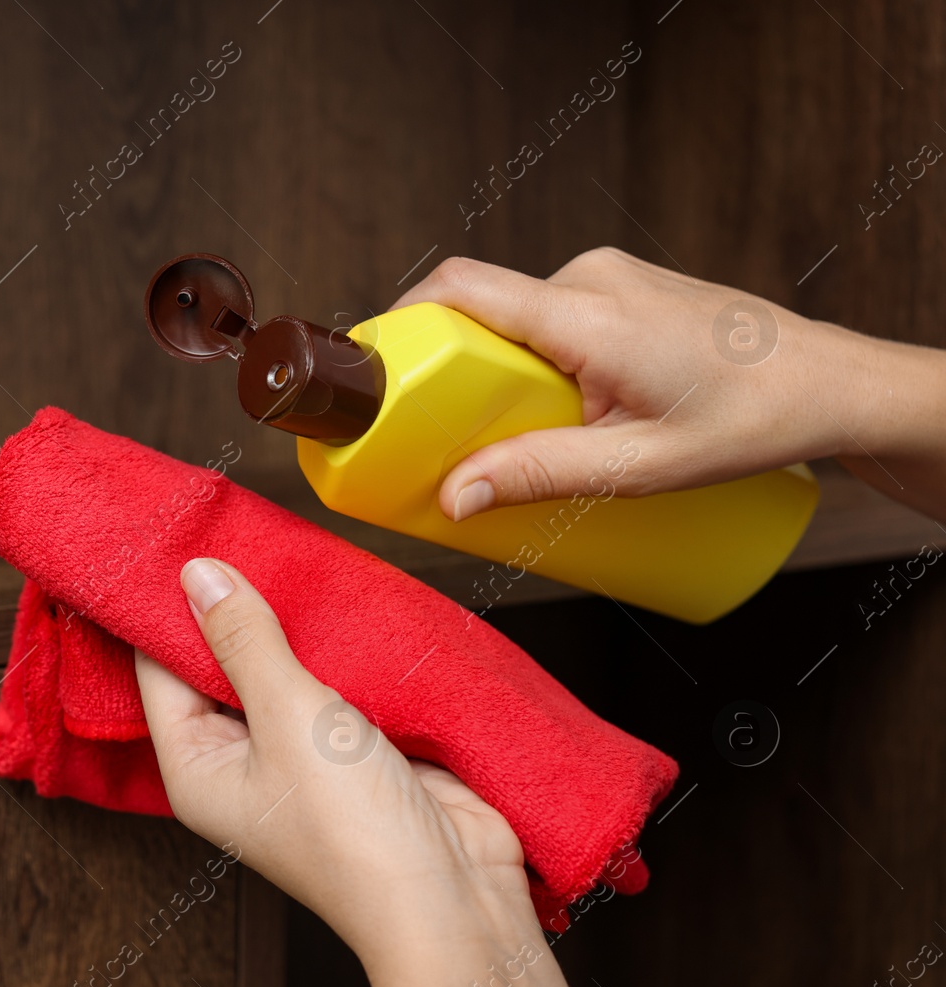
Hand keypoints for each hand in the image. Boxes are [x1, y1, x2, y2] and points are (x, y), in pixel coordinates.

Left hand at [136, 557, 595, 986]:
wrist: (455, 898)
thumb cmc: (354, 830)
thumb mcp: (288, 716)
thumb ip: (244, 641)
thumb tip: (196, 577)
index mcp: (196, 767)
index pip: (158, 669)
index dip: (163, 605)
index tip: (169, 539)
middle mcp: (239, 762)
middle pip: (219, 665)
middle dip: (231, 606)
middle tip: (233, 529)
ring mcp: (300, 755)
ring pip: (281, 668)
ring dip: (290, 622)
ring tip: (285, 548)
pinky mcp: (356, 746)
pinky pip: (334, 679)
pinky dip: (337, 643)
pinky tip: (339, 593)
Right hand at [394, 247, 945, 523]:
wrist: (830, 384)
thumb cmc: (752, 421)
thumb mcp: (639, 467)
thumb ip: (541, 475)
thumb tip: (456, 495)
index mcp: (588, 314)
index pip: (460, 289)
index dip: (401, 323)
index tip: (373, 375)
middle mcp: (590, 277)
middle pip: (476, 310)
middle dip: (449, 373)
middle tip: (450, 439)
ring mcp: (607, 275)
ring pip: (511, 315)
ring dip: (496, 371)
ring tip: (519, 435)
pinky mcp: (618, 286)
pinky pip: (545, 314)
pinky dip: (530, 359)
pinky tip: (559, 410)